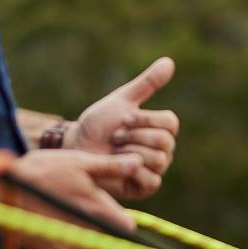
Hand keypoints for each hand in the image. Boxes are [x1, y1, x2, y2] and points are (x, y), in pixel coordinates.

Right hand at [7, 149, 142, 248]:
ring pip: (89, 241)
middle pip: (107, 234)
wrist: (0, 193)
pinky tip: (50, 219)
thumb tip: (138, 163)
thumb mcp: (78, 162)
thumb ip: (111, 167)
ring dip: (81, 228)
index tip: (110, 208)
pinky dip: (65, 237)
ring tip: (61, 208)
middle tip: (77, 201)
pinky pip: (71, 248)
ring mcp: (72, 248)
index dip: (121, 217)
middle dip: (98, 220)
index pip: (127, 226)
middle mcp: (89, 234)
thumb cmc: (41, 172)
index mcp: (98, 210)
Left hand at [71, 56, 179, 199]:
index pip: (170, 122)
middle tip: (115, 136)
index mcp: (160, 129)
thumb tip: (169, 61)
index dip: (145, 119)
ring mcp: (155, 169)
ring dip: (130, 152)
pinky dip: (132, 170)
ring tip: (114, 151)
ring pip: (158, 160)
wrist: (77, 147)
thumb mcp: (121, 101)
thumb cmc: (98, 125)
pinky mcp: (144, 187)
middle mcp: (162, 150)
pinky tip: (117, 164)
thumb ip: (146, 84)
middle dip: (134, 136)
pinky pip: (151, 180)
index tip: (123, 118)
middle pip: (165, 141)